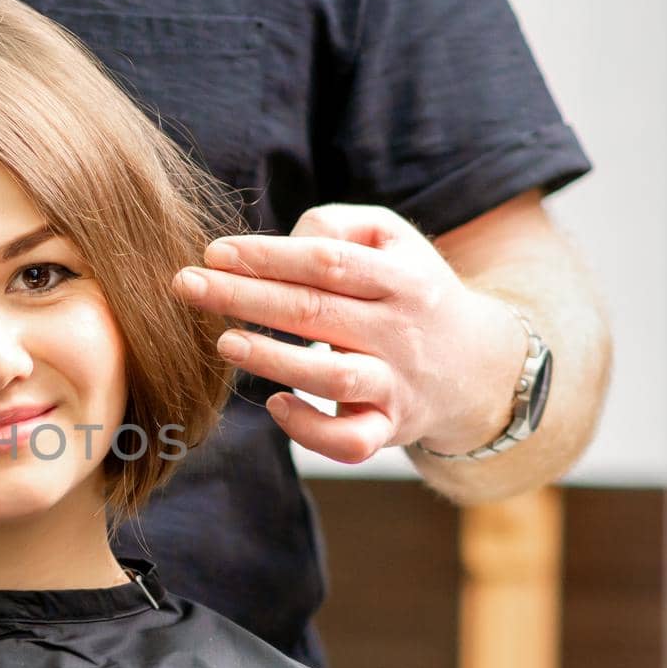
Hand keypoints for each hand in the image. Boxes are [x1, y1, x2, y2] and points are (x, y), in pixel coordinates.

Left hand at [171, 203, 526, 463]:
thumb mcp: (393, 240)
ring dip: (274, 359)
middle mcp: (401, 331)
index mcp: (402, 278)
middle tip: (186, 285)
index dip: (269, 256)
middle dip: (244, 297)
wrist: (480, 366)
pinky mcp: (389, 428)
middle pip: (316, 311)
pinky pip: (351, 441)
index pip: (328, 261)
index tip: (215, 252)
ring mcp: (396, 384)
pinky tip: (276, 404)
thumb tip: (282, 238)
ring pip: (333, 376)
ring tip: (223, 343)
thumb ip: (338, 226)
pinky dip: (311, 429)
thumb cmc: (410, 291)